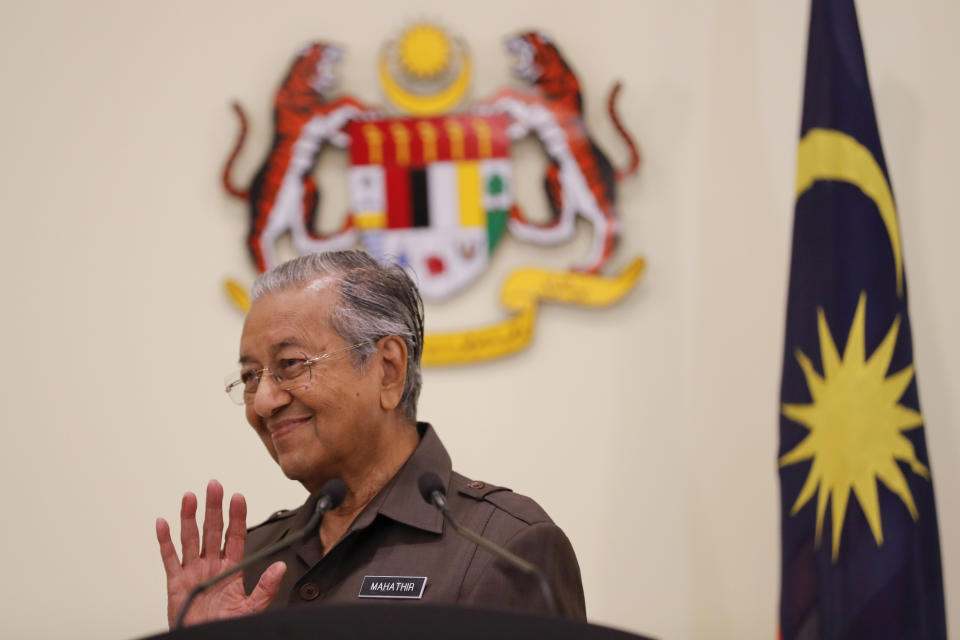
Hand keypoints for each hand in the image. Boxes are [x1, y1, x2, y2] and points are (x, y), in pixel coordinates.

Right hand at [156, 480, 286, 627]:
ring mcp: (193, 572)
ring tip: (190, 497)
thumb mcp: (252, 608)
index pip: (235, 536)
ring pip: (190, 538)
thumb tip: (281, 566)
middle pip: (212, 530)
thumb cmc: (228, 625)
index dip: (237, 517)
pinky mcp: (176, 583)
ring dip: (189, 517)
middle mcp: (212, 565)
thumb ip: (266, 587)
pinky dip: (164, 541)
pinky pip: (169, 559)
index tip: (238, 497)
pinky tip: (163, 523)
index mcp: (232, 569)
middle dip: (213, 507)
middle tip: (214, 485)